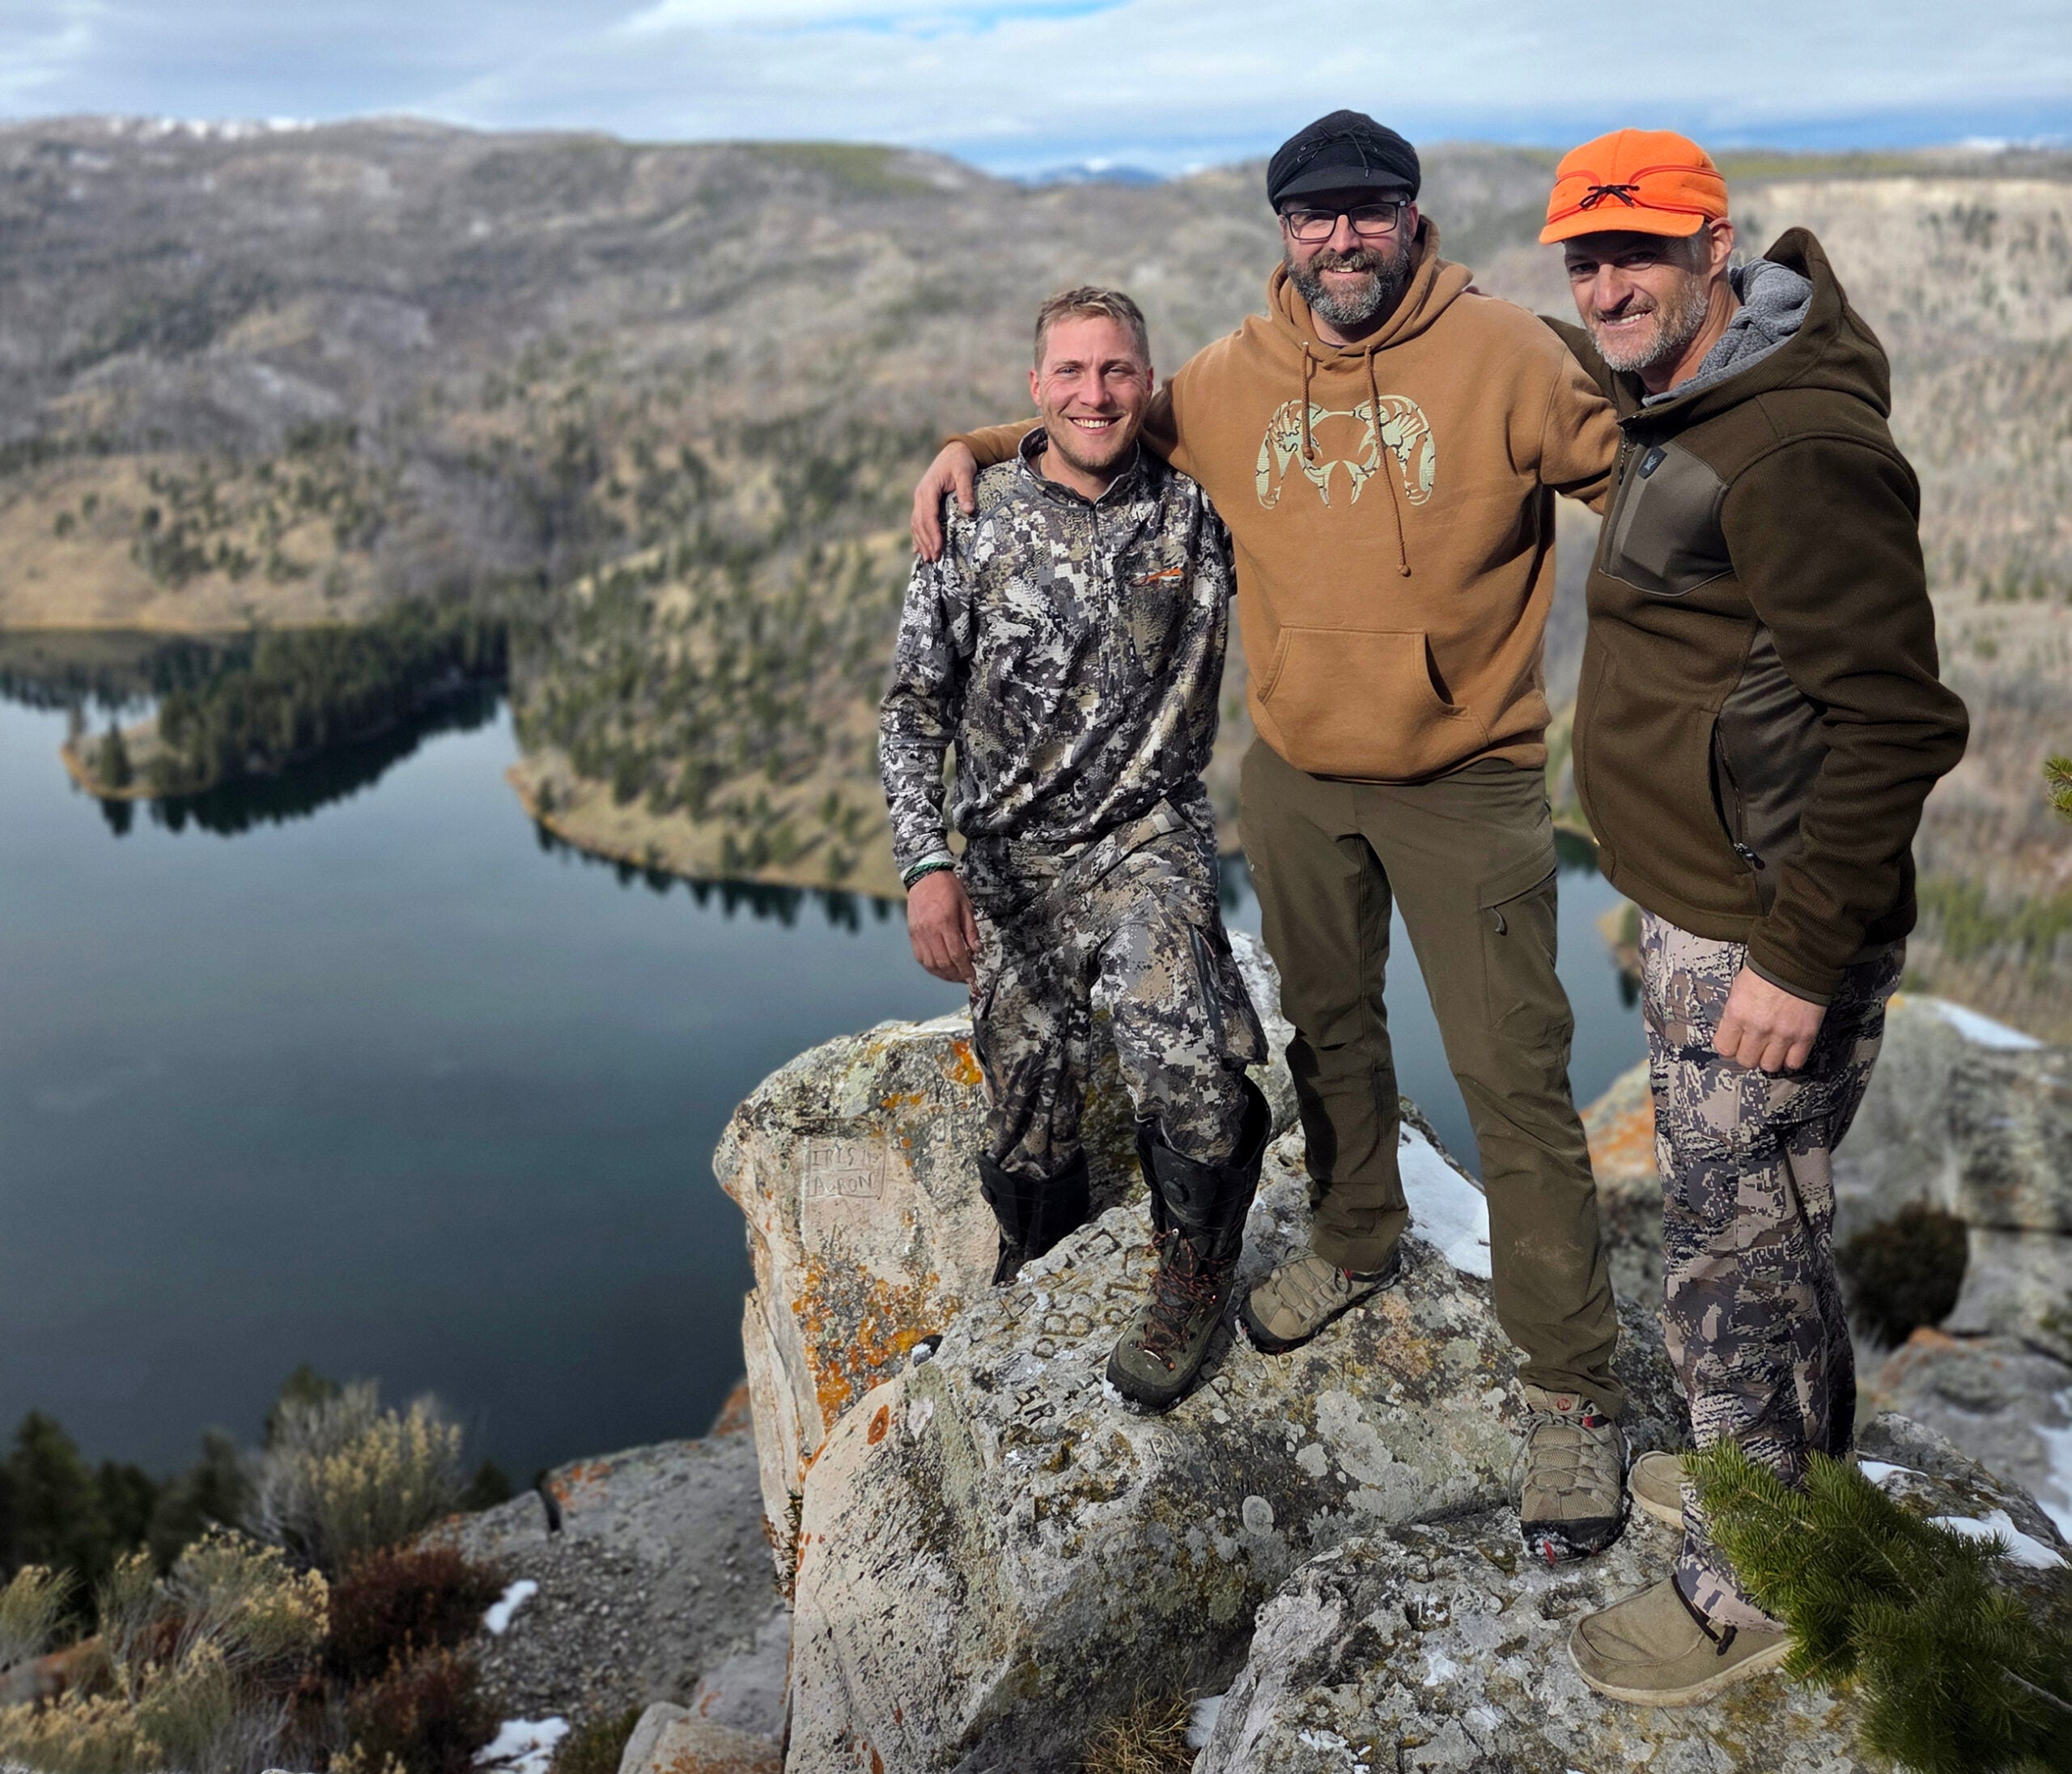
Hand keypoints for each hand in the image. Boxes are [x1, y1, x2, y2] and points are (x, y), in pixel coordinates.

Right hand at [907, 869, 979, 983]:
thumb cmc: (949, 888)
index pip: (956, 954)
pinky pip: (920, 957)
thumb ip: (971, 930)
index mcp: (945, 922)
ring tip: (955, 976)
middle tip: (966, 977)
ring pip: (930, 963)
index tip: (973, 977)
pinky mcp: (912, 934)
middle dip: (956, 974)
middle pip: (943, 962)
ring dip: (944, 974)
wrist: (925, 875)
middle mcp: (929, 931)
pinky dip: (931, 967)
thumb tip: (977, 950)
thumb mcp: (966, 906)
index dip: (965, 969)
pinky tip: (940, 969)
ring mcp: (918, 934)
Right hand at [910, 443, 978, 560]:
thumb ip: (966, 491)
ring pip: (916, 524)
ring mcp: (920, 498)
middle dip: (926, 542)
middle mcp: (921, 495)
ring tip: (928, 559)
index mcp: (928, 489)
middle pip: (920, 523)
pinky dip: (918, 536)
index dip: (933, 533)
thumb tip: (969, 510)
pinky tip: (919, 549)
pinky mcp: (924, 501)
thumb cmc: (961, 461)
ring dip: (921, 542)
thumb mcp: (965, 473)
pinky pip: (918, 521)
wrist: (955, 451)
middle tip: (934, 559)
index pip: (928, 515)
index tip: (939, 548)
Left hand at [1713, 966, 1825, 1072]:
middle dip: (1748, 1054)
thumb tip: (1732, 1032)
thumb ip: (1735, 1014)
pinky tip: (1788, 1049)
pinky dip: (1790, 1059)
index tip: (1734, 1043)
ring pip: (1769, 1066)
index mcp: (1737, 1013)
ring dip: (1769, 1059)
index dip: (1729, 1046)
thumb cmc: (1768, 970)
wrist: (1799, 961)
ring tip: (1771, 1048)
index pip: (1724, 1048)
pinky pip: (1794, 1062)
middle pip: (1746, 1060)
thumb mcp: (1739, 989)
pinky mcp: (1804, 1036)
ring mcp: (1782, 1034)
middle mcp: (1758, 1027)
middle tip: (1753, 1045)